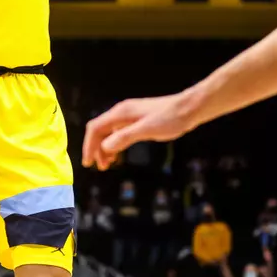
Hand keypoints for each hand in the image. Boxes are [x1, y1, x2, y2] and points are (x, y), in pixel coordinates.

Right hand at [82, 93, 196, 169]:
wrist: (188, 109)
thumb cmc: (170, 118)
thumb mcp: (147, 129)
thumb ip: (125, 137)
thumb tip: (106, 147)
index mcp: (121, 113)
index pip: (95, 128)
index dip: (89, 145)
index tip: (88, 162)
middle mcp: (121, 113)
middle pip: (99, 131)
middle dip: (95, 148)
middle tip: (99, 167)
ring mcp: (129, 117)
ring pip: (108, 133)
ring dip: (104, 148)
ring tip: (107, 164)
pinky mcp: (136, 121)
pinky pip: (118, 134)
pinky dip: (114, 145)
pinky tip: (117, 154)